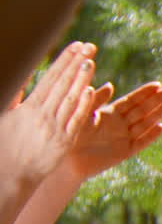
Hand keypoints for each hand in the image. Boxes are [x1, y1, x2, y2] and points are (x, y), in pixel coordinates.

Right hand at [0, 42, 97, 187]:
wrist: (9, 176)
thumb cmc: (5, 147)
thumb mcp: (7, 117)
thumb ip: (16, 97)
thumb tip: (23, 77)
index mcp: (28, 108)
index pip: (50, 78)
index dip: (64, 61)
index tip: (76, 46)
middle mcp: (42, 115)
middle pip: (63, 84)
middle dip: (76, 64)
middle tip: (89, 46)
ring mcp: (55, 129)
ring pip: (71, 99)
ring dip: (81, 79)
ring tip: (90, 61)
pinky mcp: (64, 143)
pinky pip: (76, 121)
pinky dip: (84, 106)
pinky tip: (92, 91)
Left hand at [64, 82, 161, 180]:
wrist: (65, 160)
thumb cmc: (69, 134)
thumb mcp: (81, 113)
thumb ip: (95, 101)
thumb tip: (109, 85)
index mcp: (110, 114)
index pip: (131, 100)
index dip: (144, 92)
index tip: (158, 84)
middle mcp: (120, 125)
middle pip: (142, 110)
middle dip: (157, 100)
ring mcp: (123, 138)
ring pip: (144, 124)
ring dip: (157, 114)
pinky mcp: (124, 152)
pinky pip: (140, 143)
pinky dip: (150, 136)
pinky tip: (161, 127)